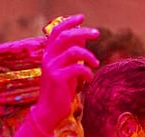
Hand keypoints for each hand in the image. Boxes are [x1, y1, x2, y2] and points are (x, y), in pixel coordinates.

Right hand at [31, 14, 98, 131]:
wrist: (50, 111)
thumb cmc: (61, 90)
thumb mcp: (67, 69)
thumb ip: (73, 55)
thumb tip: (83, 39)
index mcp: (49, 54)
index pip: (57, 31)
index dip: (69, 22)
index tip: (82, 17)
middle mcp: (48, 58)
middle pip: (65, 36)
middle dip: (82, 32)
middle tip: (97, 33)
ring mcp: (51, 67)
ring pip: (73, 51)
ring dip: (89, 55)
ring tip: (95, 63)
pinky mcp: (57, 78)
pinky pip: (77, 68)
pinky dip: (87, 72)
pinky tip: (89, 79)